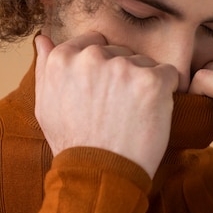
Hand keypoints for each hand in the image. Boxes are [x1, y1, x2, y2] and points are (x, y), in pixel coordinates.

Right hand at [35, 33, 178, 177]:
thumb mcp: (45, 106)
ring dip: (143, 84)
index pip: (94, 42)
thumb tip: (44, 38)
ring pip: (144, 63)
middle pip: (121, 52)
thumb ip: (45, 68)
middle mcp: (92, 57)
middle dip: (123, 75)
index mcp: (63, 58)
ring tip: (133, 115)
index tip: (104, 92)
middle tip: (118, 109)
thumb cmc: (73, 144)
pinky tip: (152, 114)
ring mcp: (123, 67)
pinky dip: (166, 91)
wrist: (100, 175)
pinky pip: (169, 74)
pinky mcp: (151, 81)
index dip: (103, 67)